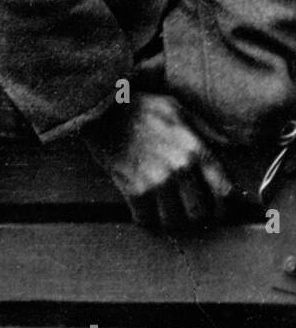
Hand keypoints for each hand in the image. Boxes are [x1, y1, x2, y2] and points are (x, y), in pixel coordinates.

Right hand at [82, 91, 233, 231]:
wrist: (101, 107)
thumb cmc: (139, 106)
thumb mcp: (177, 109)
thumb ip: (203, 130)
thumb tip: (228, 146)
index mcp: (196, 150)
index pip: (224, 192)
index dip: (221, 205)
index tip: (214, 208)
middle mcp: (181, 169)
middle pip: (199, 212)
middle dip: (192, 212)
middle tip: (182, 207)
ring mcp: (157, 181)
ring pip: (173, 221)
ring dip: (167, 217)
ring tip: (161, 208)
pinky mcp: (134, 189)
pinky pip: (145, 218)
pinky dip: (143, 216)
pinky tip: (140, 205)